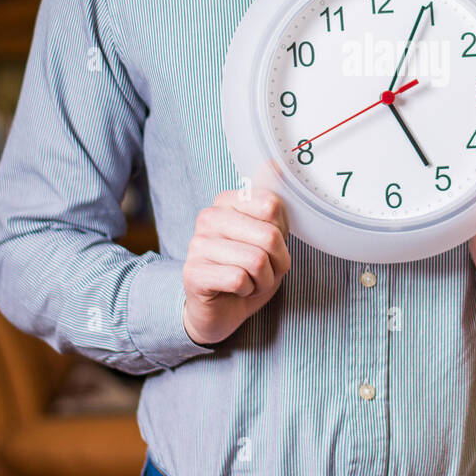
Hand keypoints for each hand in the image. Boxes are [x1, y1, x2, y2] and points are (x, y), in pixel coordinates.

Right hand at [182, 187, 290, 345]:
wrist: (219, 311)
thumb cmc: (246, 271)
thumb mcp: (267, 236)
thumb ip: (270, 203)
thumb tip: (273, 164)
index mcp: (226, 201)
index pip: (272, 206)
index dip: (282, 235)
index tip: (271, 247)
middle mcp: (208, 217)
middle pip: (269, 236)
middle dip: (277, 263)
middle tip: (264, 272)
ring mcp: (197, 244)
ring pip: (256, 260)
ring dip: (263, 280)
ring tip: (250, 282)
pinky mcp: (192, 273)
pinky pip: (239, 279)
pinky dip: (247, 291)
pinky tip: (236, 291)